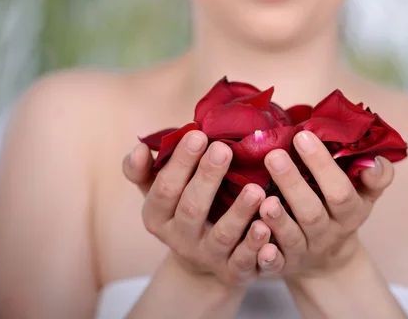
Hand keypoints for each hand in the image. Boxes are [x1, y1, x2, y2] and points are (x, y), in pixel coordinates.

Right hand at [123, 130, 271, 286]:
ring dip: (239, 213)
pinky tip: (267, 227)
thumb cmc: (183, 208)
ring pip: (222, 236)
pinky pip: (245, 261)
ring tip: (256, 189)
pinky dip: (256, 246)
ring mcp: (207, 257)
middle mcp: (179, 239)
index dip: (180, 163)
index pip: (165, 188)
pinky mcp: (233, 272)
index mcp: (158, 216)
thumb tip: (139, 147)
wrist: (203, 262)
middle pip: (192, 209)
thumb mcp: (159, 192)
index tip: (198, 135)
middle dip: (207, 178)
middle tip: (223, 149)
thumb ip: (143, 170)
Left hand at [255, 131, 393, 278]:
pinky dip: (265, 254)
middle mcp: (326, 234)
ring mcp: (304, 252)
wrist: (328, 261)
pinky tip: (254, 235)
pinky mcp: (283, 266)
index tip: (303, 136)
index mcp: (349, 213)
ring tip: (259, 193)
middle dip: (293, 184)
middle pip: (311, 213)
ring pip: (291, 237)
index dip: (322, 165)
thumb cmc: (342, 212)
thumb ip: (376, 176)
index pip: (340, 190)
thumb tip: (374, 160)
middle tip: (274, 155)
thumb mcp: (365, 195)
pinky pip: (274, 264)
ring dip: (277, 218)